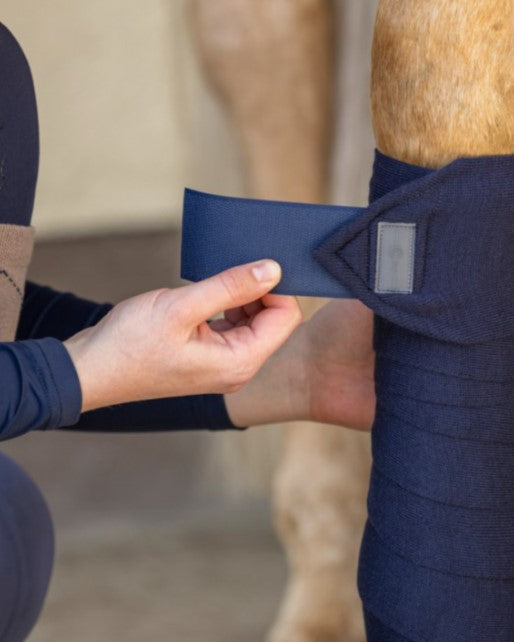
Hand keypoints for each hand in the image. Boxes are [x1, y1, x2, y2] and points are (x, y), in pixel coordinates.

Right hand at [64, 260, 300, 411]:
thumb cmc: (130, 344)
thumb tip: (272, 269)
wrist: (92, 370)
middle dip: (258, 291)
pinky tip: (202, 297)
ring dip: (240, 297)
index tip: (252, 265)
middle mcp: (239, 369)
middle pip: (273, 321)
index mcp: (240, 362)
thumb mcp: (181, 306)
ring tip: (209, 284)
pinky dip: (225, 307)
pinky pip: (233, 327)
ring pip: (253, 322)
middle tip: (229, 269)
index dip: (277, 288)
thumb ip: (231, 286)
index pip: (286, 319)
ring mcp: (225, 366)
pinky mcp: (210, 359)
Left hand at [224, 298, 513, 431]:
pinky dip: (495, 401)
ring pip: (488, 371)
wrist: (313, 370)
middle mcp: (439, 343)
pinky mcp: (431, 406)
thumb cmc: (340, 323)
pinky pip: (470, 405)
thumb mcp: (377, 289)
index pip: (479, 302)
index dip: (505, 296)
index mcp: (430, 312)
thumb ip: (406, 273)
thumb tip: (446, 243)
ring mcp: (437, 376)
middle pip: (491, 337)